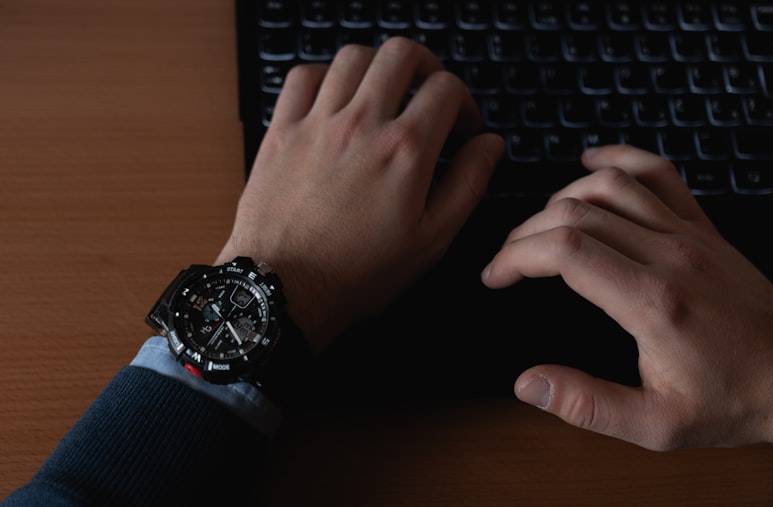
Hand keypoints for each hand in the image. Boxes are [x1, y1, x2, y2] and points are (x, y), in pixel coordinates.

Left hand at [216, 37, 504, 353]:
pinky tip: (335, 99)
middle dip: (426, 66)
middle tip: (428, 91)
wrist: (285, 290)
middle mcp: (361, 125)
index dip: (464, 102)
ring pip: (353, 56)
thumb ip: (468, 184)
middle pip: (401, 54)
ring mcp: (317, 123)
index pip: (446, 89)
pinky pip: (302, 76)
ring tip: (384, 92)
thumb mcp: (431, 240)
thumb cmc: (357, 275)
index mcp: (405, 151)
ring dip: (377, 67)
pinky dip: (325, 75)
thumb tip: (490, 145)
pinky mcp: (282, 132)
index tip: (461, 126)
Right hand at [482, 144, 772, 452]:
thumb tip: (528, 383)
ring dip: (560, 198)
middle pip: (575, 213)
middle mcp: (670, 256)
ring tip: (537, 227)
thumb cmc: (730, 401)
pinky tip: (592, 163)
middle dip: (525, 233)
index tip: (496, 275)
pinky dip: (619, 159)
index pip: (564, 250)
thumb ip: (587, 405)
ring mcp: (690, 235)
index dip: (515, 256)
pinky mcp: (704, 228)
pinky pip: (658, 174)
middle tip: (508, 260)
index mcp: (652, 301)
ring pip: (608, 186)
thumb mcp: (655, 427)